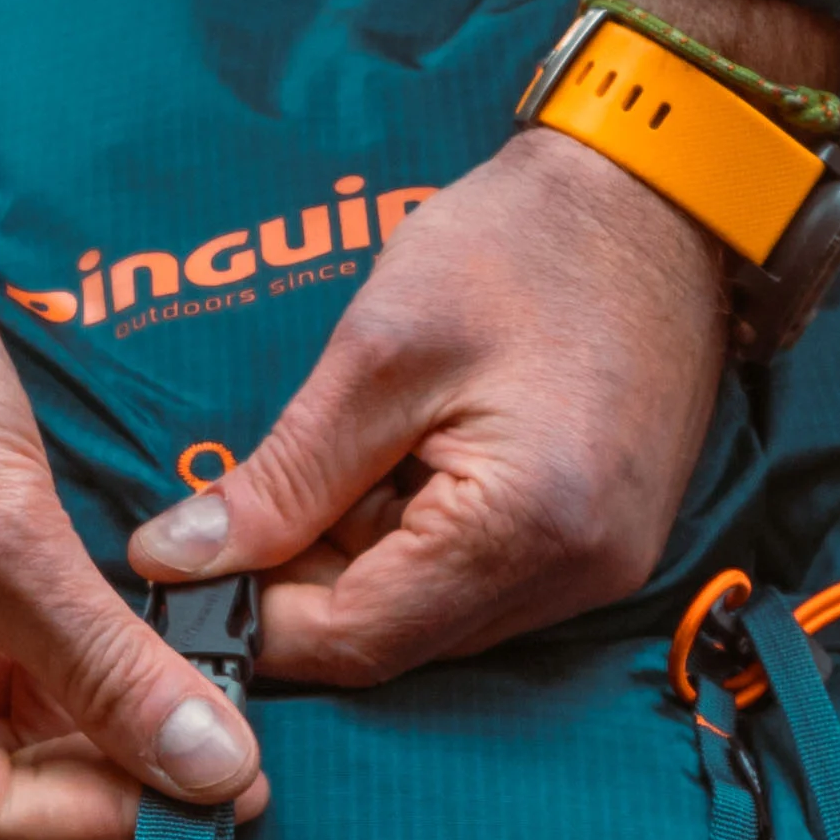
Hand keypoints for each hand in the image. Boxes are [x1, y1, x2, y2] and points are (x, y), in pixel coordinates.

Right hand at [0, 28, 256, 839]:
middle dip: (109, 785)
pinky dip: (78, 685)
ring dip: (102, 737)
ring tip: (209, 709)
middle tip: (235, 760)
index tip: (227, 792)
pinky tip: (152, 665)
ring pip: (7, 750)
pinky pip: (4, 689)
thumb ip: (107, 664)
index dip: (109, 818)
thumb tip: (214, 770)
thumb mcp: (2, 531)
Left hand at [130, 0, 839, 684]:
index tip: (184, 571)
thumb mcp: (377, 353)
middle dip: (308, 587)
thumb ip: (282, 478)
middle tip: (248, 504)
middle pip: (399, 642)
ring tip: (346, 458)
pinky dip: (421, 544)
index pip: (358, 639)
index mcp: (526, 529)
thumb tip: (182, 558)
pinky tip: (407, 463)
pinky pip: (483, 586)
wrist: (657, 197)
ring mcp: (604, 569)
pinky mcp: (606, 546)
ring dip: (364, 563)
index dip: (257, 618)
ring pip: (436, 619)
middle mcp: (578, 577)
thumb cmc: (524, 246)